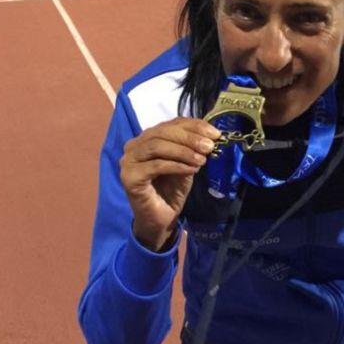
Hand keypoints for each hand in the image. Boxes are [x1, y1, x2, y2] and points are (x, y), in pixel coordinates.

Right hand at [120, 118, 220, 250]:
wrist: (161, 219)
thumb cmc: (172, 190)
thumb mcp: (186, 163)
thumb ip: (192, 148)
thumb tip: (211, 136)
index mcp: (148, 137)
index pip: (171, 123)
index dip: (194, 126)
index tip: (215, 133)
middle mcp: (134, 146)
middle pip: (162, 132)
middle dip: (189, 138)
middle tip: (209, 147)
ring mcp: (128, 161)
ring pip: (157, 147)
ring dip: (183, 151)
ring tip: (202, 159)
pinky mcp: (129, 177)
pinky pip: (155, 166)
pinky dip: (176, 165)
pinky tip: (191, 169)